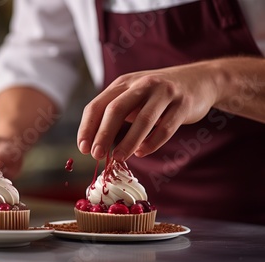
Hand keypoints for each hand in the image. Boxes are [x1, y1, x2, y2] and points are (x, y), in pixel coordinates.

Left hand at [77, 63, 218, 160]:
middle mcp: (141, 84)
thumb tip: (94, 144)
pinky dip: (153, 142)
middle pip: (116, 109)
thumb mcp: (133, 97)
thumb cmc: (157, 96)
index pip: (97, 105)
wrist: (200, 80)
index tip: (83, 148)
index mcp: (123, 83)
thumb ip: (115, 115)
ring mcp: (164, 92)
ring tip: (118, 158)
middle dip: (103, 134)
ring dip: (128, 142)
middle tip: (96, 155)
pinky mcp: (183, 104)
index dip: (87, 128)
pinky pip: (166, 127)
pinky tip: (142, 152)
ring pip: (143, 119)